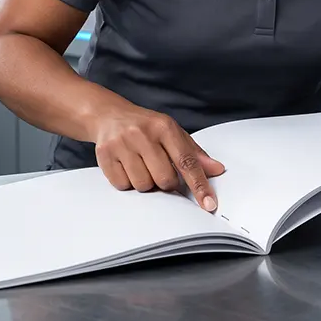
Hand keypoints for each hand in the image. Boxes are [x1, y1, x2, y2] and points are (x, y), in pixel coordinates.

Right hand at [92, 107, 225, 211]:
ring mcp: (121, 144)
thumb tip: (216, 170)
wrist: (109, 115)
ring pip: (143, 185)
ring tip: (141, 165)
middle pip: (165, 179)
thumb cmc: (146, 127)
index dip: (199, 185)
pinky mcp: (105, 155)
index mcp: (164, 127)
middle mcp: (142, 133)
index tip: (208, 204)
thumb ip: (193, 153)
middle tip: (159, 168)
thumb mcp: (172, 133)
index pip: (186, 161)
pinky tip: (126, 166)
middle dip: (166, 182)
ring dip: (146, 182)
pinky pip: (123, 186)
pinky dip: (127, 182)